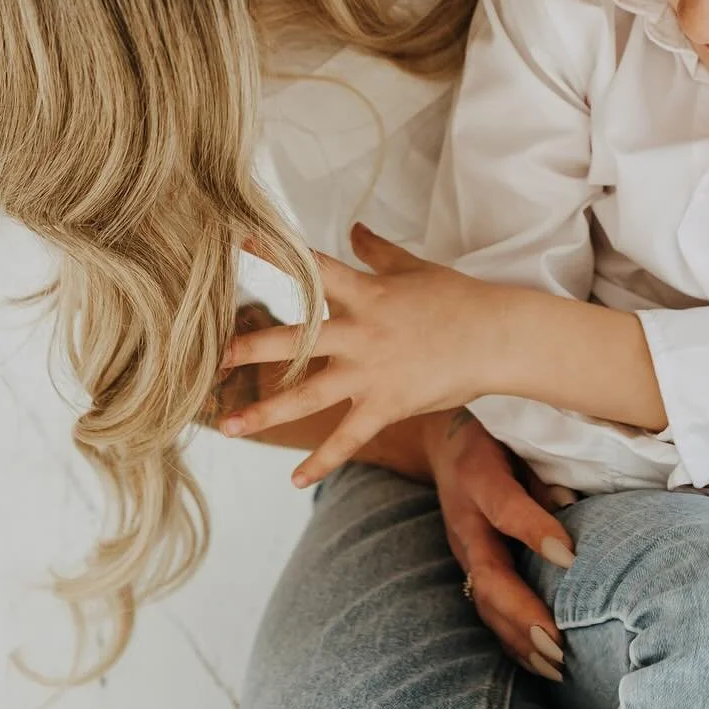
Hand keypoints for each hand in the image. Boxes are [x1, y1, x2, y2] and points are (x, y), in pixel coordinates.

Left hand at [218, 225, 491, 485]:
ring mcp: (371, 373)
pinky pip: (348, 438)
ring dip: (265, 412)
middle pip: (293, 340)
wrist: (499, 337)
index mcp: (365, 294)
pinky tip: (296, 480)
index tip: (238, 240)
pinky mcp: (387, 405)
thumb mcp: (414, 269)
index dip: (274, 254)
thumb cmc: (459, 298)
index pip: (313, 269)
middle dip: (247, 349)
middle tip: (209, 358)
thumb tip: (354, 228)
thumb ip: (377, 251)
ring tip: (229, 426)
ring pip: (307, 396)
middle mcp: (360, 334)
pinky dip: (323, 461)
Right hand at [420, 412, 578, 682]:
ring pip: (484, 602)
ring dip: (519, 638)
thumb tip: (573, 505)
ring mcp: (462, 550)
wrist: (442, 441)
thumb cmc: (493, 433)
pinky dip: (511, 641)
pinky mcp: (467, 567)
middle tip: (559, 645)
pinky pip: (486, 609)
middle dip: (523, 614)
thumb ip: (541, 471)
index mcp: (478, 478)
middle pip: (488, 575)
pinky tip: (540, 665)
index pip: (504, 506)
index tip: (570, 555)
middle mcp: (465, 522)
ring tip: (556, 668)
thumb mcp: (515, 434)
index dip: (534, 529)